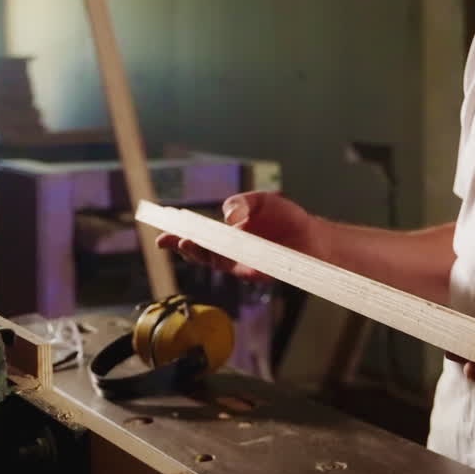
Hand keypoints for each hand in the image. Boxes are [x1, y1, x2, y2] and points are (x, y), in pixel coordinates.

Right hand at [156, 191, 324, 281]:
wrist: (313, 236)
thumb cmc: (287, 218)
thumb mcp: (261, 201)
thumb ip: (242, 202)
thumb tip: (228, 215)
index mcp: (227, 232)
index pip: (198, 233)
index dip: (179, 233)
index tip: (162, 229)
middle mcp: (230, 250)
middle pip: (199, 250)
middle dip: (181, 246)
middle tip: (166, 239)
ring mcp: (240, 262)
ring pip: (211, 260)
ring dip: (197, 253)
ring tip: (186, 243)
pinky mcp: (252, 272)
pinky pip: (233, 267)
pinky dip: (222, 260)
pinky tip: (215, 251)